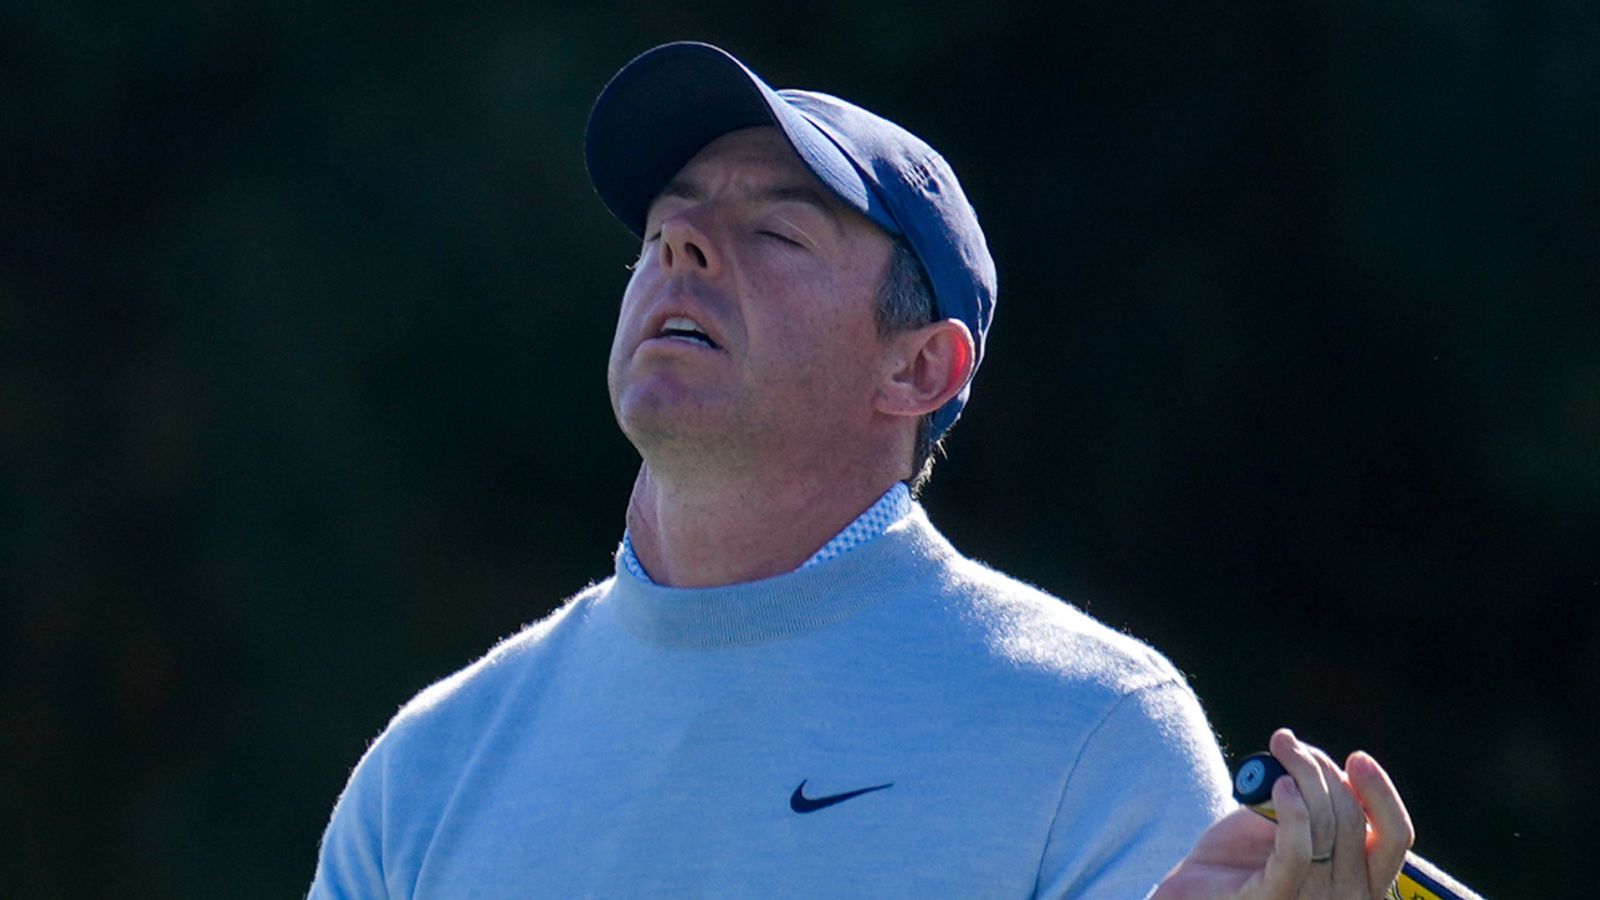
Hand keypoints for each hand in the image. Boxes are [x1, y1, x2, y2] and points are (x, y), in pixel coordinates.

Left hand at [1152, 728, 1413, 898]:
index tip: (1357, 758)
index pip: (1394, 836)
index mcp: (1359, 880)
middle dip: (1324, 770)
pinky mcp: (1274, 899)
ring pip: (1325, 825)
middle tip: (1288, 743)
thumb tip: (1330, 765)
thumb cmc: (1240, 858)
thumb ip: (1317, 801)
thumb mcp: (1287, 822)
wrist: (1192, 891)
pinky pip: (1296, 853)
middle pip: (1353, 820)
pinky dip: (1293, 812)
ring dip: (1302, 774)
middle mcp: (1346, 897)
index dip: (1382, 794)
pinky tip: (1279, 785)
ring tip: (1279, 748)